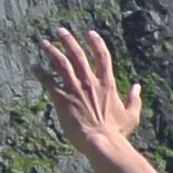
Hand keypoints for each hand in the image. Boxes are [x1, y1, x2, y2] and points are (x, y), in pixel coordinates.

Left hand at [39, 24, 143, 160]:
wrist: (101, 142)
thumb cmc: (116, 132)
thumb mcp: (131, 116)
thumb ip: (134, 99)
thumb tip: (137, 87)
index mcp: (107, 84)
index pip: (103, 57)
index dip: (96, 43)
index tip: (90, 33)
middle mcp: (90, 82)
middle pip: (78, 55)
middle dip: (68, 40)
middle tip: (60, 30)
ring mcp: (75, 89)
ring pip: (61, 64)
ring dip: (52, 51)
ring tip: (44, 42)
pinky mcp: (62, 99)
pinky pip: (48, 82)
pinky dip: (41, 73)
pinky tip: (34, 66)